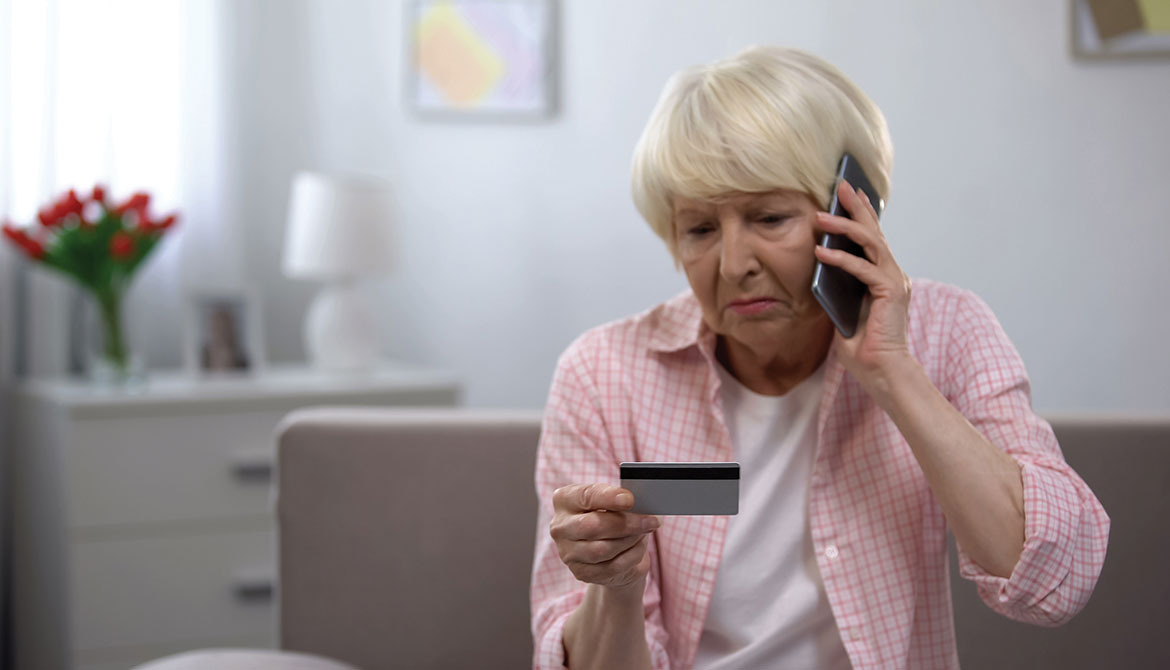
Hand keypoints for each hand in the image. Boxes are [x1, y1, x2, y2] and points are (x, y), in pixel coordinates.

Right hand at [550, 483, 659, 591]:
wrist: (609, 550)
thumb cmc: (611, 517)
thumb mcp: (613, 503)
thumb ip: (621, 501)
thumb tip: (640, 506)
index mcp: (564, 500)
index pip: (586, 496)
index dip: (608, 497)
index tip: (629, 499)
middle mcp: (560, 527)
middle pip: (592, 526)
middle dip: (626, 523)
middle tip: (650, 521)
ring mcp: (567, 552)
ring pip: (603, 549)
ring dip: (630, 540)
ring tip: (644, 532)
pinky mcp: (580, 572)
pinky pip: (611, 567)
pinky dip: (631, 556)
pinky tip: (638, 548)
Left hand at [814, 179, 913, 397]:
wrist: (882, 373)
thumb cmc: (862, 348)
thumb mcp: (841, 312)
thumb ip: (835, 290)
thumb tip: (817, 267)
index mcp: (883, 277)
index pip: (871, 239)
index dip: (860, 215)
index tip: (846, 194)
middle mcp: (892, 275)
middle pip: (874, 232)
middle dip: (856, 207)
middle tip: (842, 185)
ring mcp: (894, 282)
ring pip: (871, 243)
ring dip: (844, 227)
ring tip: (820, 216)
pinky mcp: (889, 292)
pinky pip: (863, 269)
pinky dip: (841, 259)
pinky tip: (821, 251)